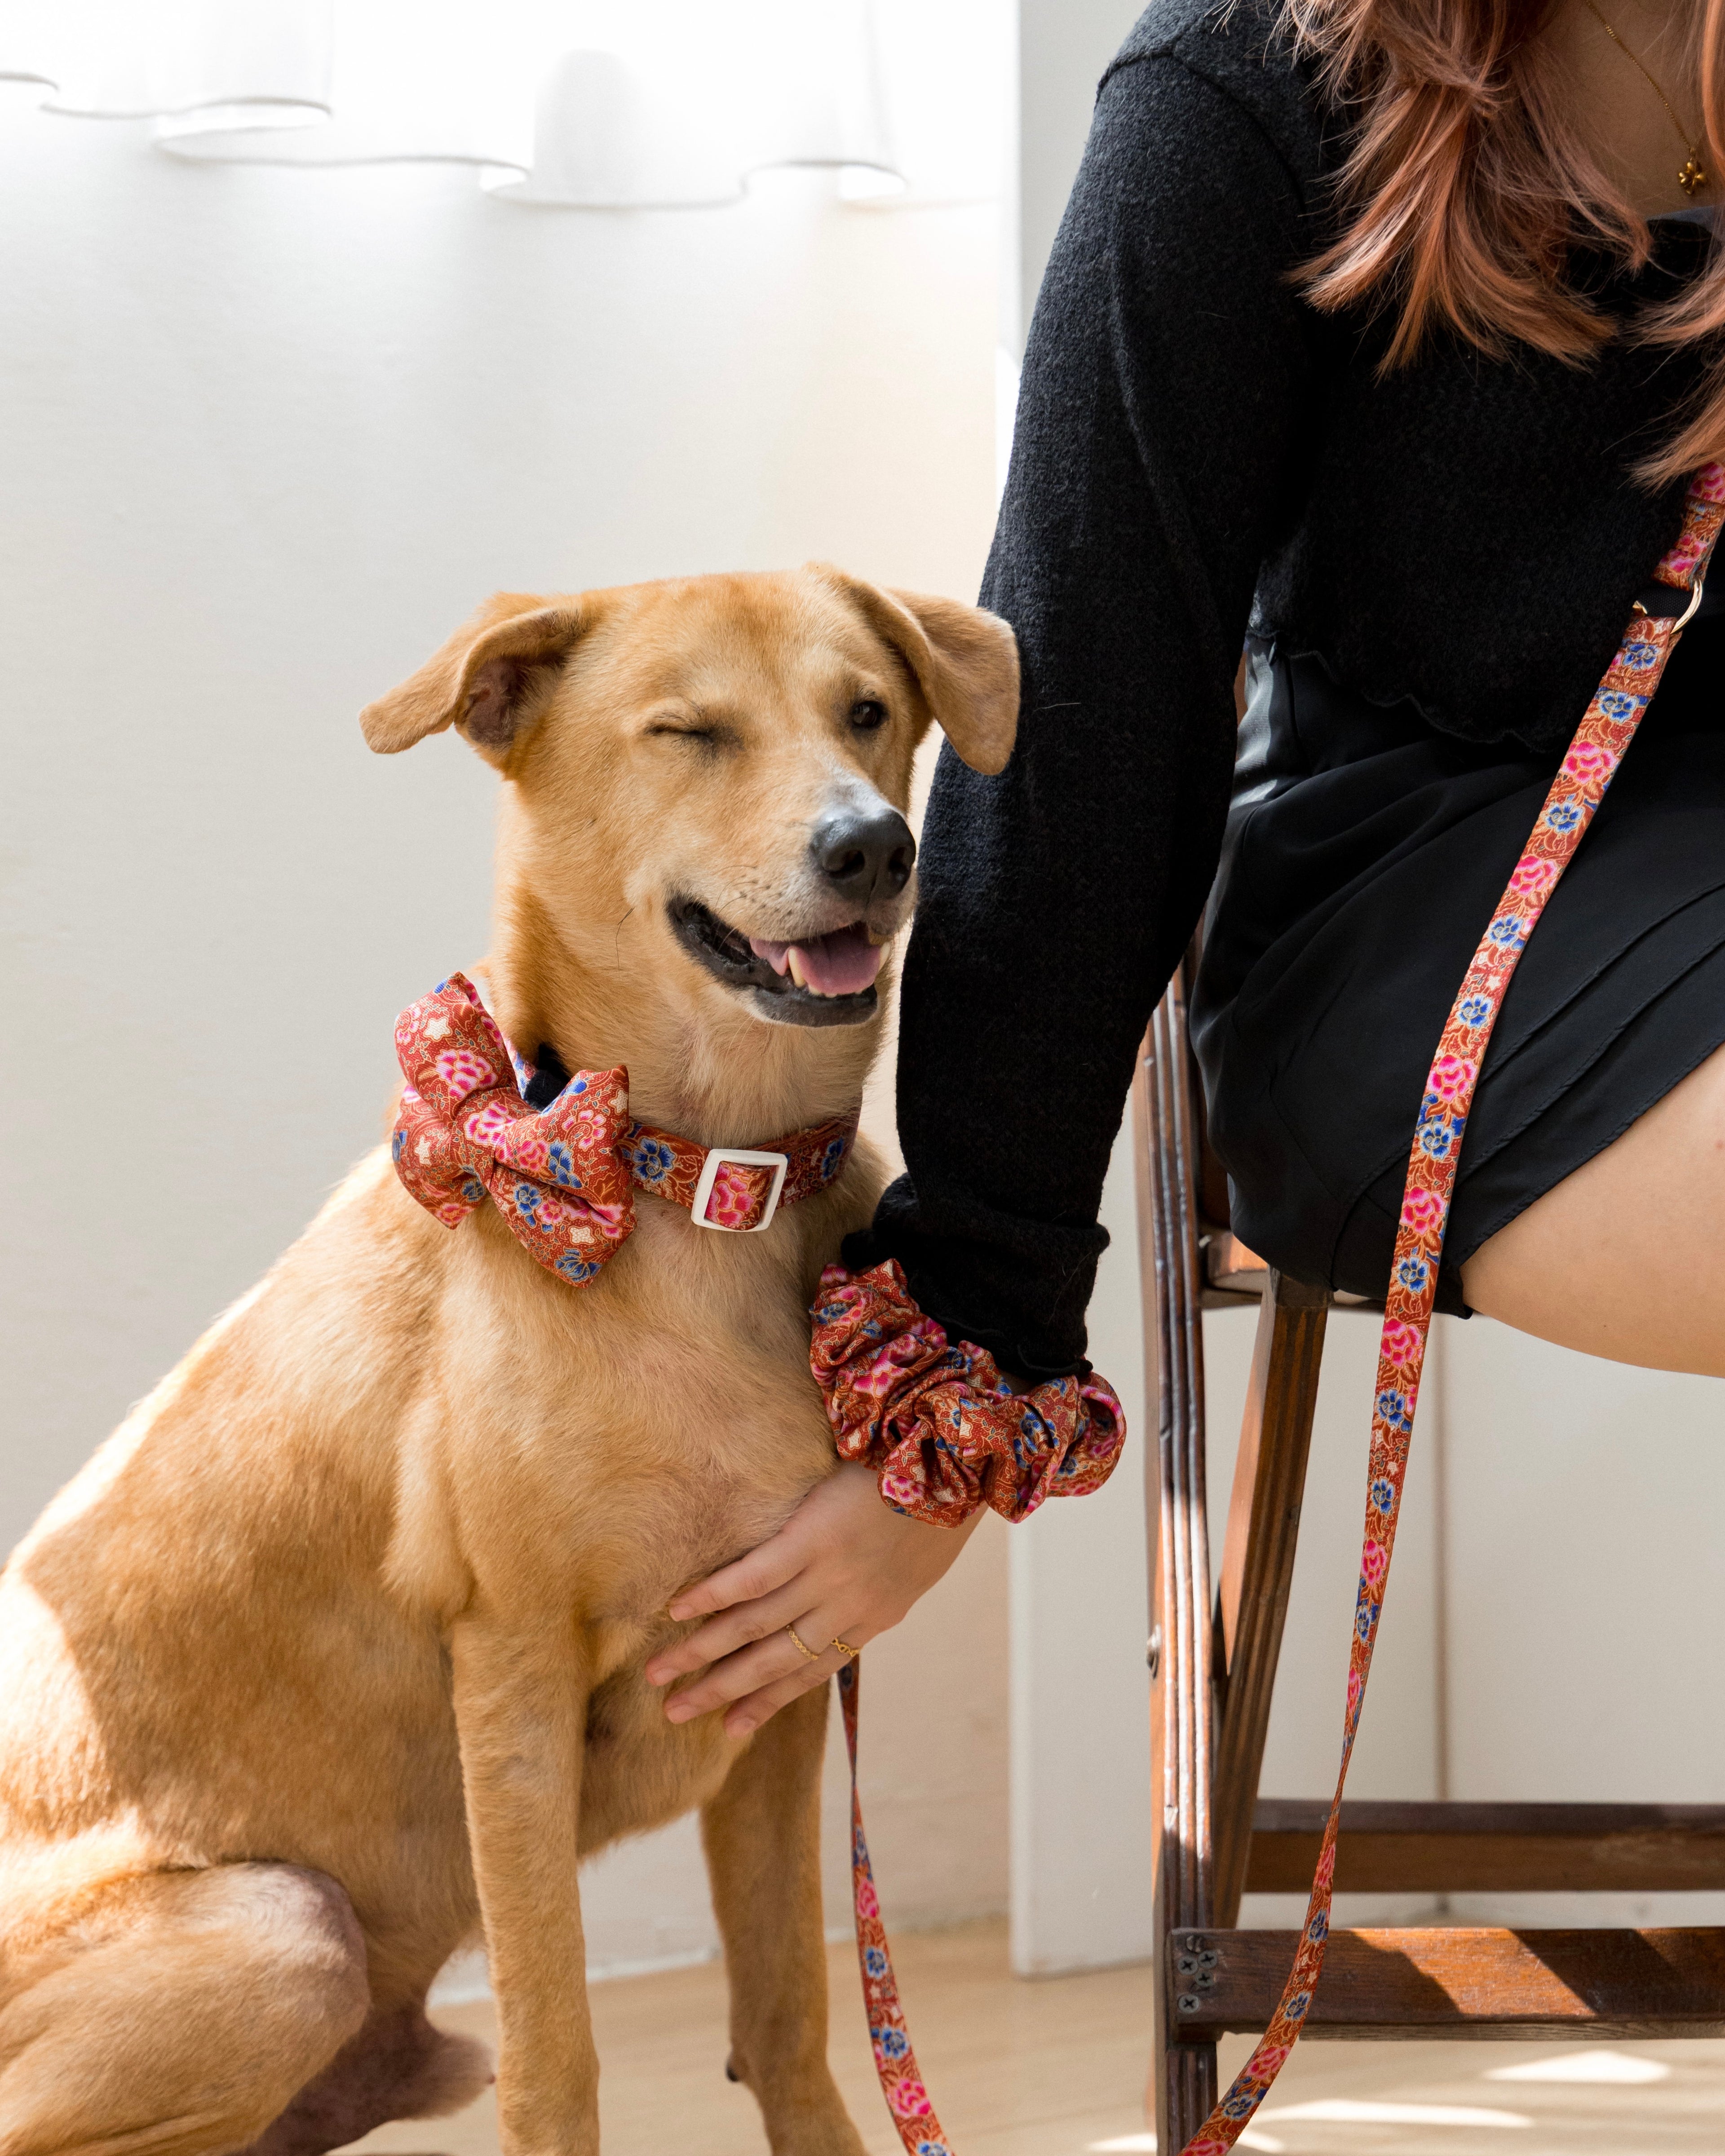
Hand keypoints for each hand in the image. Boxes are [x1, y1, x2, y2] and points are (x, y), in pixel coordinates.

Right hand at [644, 1463, 985, 1737]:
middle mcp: (846, 1609)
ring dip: (704, 1652)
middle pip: (773, 1660)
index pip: (810, 1671)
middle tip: (674, 1713)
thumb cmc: (935, 1510)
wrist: (953, 1468)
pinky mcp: (811, 1539)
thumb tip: (846, 1603)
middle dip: (721, 1690)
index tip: (731, 1729)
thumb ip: (876, 1591)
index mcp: (873, 1619)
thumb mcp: (913, 1568)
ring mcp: (827, 1577)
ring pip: (756, 1626)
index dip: (767, 1701)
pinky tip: (679, 1608)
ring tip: (660, 1673)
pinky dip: (714, 1595)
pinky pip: (754, 1576)